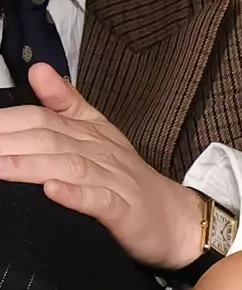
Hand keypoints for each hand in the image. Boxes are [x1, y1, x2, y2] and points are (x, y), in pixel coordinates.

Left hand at [0, 64, 203, 267]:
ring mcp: (114, 180)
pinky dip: (76, 195)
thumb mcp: (99, 135)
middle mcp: (99, 151)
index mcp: (90, 133)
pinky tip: (53, 191)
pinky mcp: (125, 211)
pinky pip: (100, 200)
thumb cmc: (129, 183)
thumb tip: (37, 69)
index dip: (8, 120)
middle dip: (8, 143)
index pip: (42, 118)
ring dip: (31, 166)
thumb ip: (66, 104)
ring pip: (69, 167)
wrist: (176, 220)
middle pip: (49, 139)